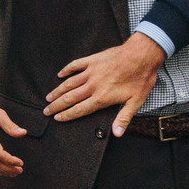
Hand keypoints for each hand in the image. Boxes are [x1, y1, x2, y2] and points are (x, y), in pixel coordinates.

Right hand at [47, 34, 166, 134]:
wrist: (142, 55)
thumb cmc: (140, 78)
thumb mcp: (135, 102)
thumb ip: (123, 118)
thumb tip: (116, 134)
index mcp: (102, 97)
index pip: (80, 109)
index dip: (67, 115)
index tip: (57, 118)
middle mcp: (93, 86)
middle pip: (70, 98)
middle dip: (56, 105)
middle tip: (46, 110)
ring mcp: (91, 72)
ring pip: (69, 83)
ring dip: (57, 91)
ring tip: (48, 97)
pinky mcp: (92, 60)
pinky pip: (75, 66)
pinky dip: (66, 70)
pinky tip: (60, 75)